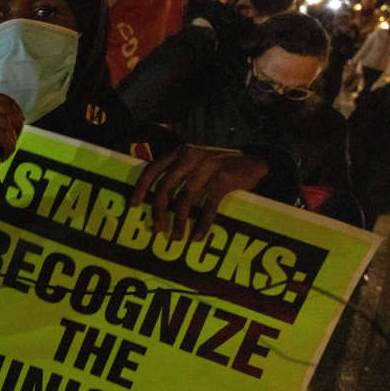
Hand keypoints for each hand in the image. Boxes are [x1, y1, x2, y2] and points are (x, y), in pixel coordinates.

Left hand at [129, 145, 269, 240]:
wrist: (256, 161)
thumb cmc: (219, 166)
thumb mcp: (196, 160)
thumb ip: (177, 171)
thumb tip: (154, 198)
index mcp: (180, 152)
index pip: (152, 169)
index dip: (140, 188)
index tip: (134, 206)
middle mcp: (190, 158)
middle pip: (165, 187)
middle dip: (158, 211)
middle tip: (157, 230)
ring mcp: (207, 168)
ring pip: (185, 199)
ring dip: (179, 222)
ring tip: (177, 238)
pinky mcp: (224, 180)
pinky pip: (208, 207)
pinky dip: (202, 224)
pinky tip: (198, 236)